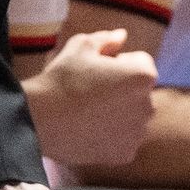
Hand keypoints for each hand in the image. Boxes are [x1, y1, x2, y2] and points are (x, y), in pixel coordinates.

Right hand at [23, 29, 156, 165]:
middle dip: (122, 89)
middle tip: (90, 92)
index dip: (116, 62)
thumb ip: (106, 39)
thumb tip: (122, 35)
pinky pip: (123, 140)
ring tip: (87, 113)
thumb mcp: (80, 46)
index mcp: (143, 75)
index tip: (95, 70)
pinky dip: (111, 137)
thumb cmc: (62, 79)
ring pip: (132, 117)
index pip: (139, 62)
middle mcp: (149, 105)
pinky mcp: (126, 154)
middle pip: (138, 91)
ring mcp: (138, 133)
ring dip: (118, 113)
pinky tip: (89, 131)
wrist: (40, 119)